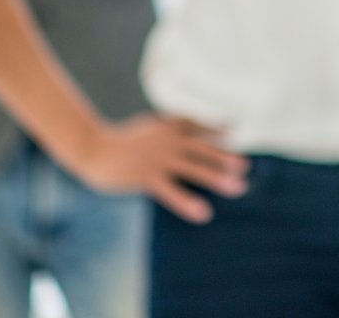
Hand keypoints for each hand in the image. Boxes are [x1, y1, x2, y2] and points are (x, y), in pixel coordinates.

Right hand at [64, 114, 248, 223]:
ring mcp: (159, 158)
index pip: (198, 125)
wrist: (91, 148)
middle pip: (203, 148)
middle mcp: (168, 140)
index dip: (216, 129)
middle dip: (225, 157)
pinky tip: (204, 213)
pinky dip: (189, 202)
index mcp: (168, 126)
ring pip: (195, 168)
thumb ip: (171, 129)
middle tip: (246, 166)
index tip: (233, 132)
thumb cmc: (122, 141)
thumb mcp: (150, 129)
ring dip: (218, 178)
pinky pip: (173, 191)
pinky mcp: (148, 177)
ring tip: (239, 188)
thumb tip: (195, 132)